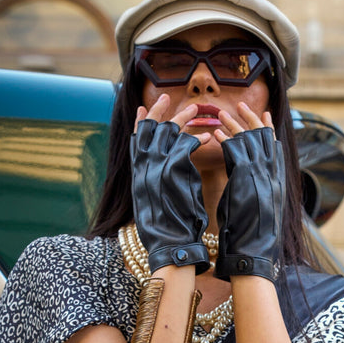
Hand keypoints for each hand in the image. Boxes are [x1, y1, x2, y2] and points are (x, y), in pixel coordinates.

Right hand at [130, 96, 210, 273]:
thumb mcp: (154, 203)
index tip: (142, 108)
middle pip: (148, 129)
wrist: (169, 247)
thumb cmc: (167, 230)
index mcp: (137, 175)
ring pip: (167, 133)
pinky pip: (185, 147)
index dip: (140, 123)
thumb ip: (156, 184)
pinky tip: (208, 136)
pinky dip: (197, 140)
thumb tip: (163, 174)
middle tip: (167, 96)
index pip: (135, 141)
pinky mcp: (171, 173)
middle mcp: (142, 168)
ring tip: (195, 108)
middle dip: (158, 110)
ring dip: (181, 119)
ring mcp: (155, 169)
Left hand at [213, 108, 284, 282]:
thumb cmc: (253, 238)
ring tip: (222, 112)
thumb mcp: (257, 210)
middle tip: (240, 103)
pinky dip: (227, 142)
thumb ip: (256, 191)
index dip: (267, 130)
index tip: (262, 115)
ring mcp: (262, 177)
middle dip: (251, 119)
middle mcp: (273, 176)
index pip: (274, 148)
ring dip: (235, 125)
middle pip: (264, 138)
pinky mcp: (248, 181)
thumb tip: (251, 183)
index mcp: (277, 182)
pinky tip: (217, 133)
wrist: (254, 254)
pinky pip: (236, 154)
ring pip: (249, 141)